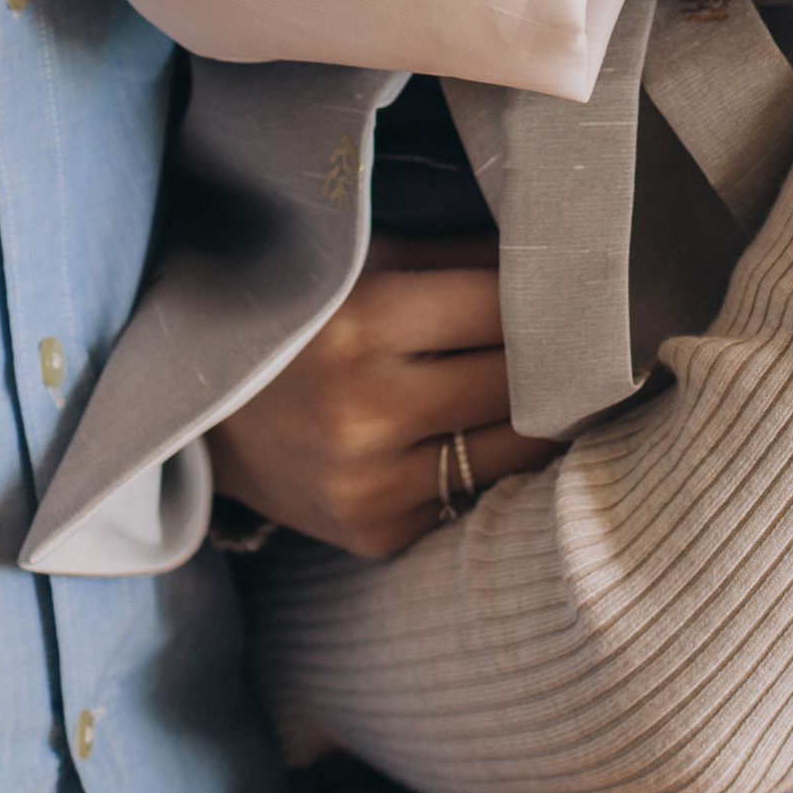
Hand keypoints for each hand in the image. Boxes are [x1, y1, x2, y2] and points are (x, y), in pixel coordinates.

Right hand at [205, 235, 561, 557]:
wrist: (196, 412)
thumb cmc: (294, 314)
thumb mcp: (362, 262)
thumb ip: (460, 259)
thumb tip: (562, 258)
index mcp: (360, 323)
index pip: (503, 306)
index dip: (552, 294)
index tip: (586, 286)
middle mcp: (365, 413)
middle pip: (520, 382)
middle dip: (560, 356)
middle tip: (596, 336)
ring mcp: (369, 485)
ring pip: (515, 449)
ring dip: (542, 416)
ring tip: (561, 385)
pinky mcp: (374, 534)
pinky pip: (472, 494)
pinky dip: (489, 463)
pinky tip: (485, 432)